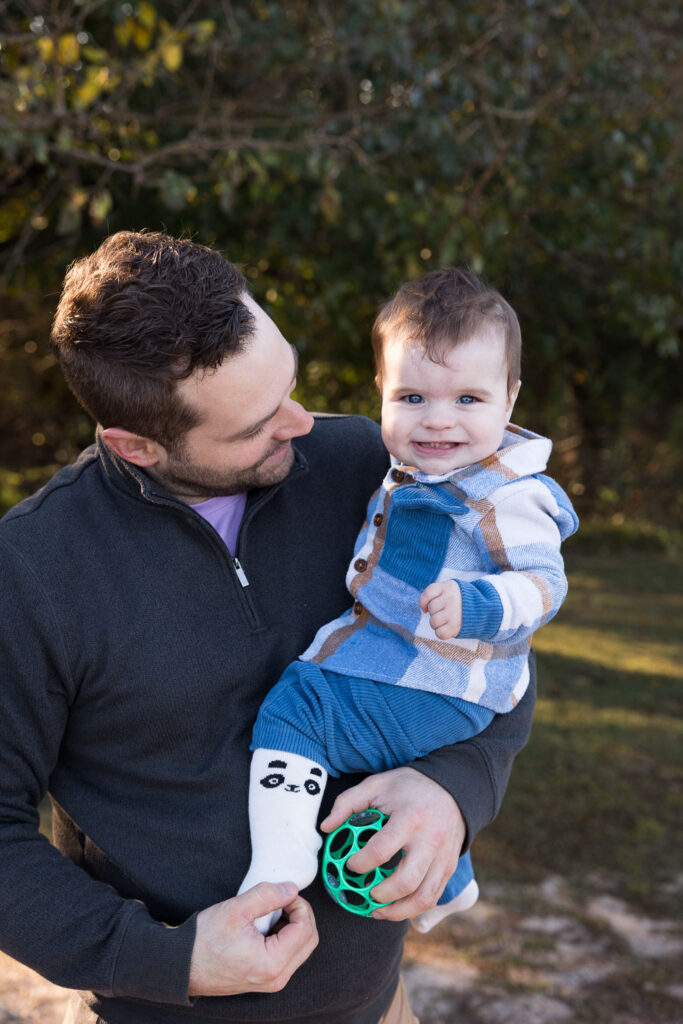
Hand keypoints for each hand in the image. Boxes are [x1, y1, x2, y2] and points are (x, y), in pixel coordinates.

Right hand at [188, 882, 317, 995]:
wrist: (182, 966)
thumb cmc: (204, 941)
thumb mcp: (236, 909)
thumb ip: (268, 895)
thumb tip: (292, 889)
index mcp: (272, 963)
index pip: (306, 929)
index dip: (299, 905)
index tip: (284, 893)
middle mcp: (277, 978)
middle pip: (309, 940)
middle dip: (301, 914)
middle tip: (282, 899)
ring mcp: (272, 981)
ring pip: (301, 948)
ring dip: (293, 925)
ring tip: (272, 911)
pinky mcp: (266, 979)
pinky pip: (289, 955)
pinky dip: (285, 936)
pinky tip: (267, 924)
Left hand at [320, 767, 465, 920]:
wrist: (452, 787)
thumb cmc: (409, 786)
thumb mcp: (376, 784)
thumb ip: (348, 803)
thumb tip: (325, 827)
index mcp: (410, 818)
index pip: (381, 851)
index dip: (360, 863)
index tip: (349, 865)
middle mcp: (430, 841)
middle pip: (406, 882)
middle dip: (380, 895)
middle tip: (365, 893)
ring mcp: (443, 857)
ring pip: (423, 897)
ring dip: (398, 911)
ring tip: (377, 911)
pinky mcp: (450, 867)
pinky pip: (434, 896)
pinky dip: (414, 908)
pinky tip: (396, 907)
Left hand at [420, 580, 461, 638]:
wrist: (482, 609)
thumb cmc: (459, 600)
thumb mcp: (449, 588)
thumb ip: (434, 593)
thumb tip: (424, 609)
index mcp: (448, 587)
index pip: (428, 593)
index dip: (423, 602)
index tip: (426, 607)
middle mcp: (451, 599)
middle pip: (431, 608)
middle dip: (434, 612)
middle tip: (444, 612)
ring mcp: (453, 613)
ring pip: (433, 621)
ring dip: (436, 623)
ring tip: (446, 620)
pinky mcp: (455, 626)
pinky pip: (439, 633)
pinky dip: (441, 633)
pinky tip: (447, 628)